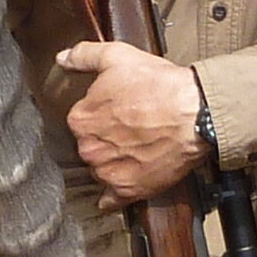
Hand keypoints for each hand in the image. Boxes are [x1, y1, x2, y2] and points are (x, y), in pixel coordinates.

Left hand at [55, 41, 203, 204]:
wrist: (195, 115)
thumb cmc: (160, 86)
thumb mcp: (118, 57)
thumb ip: (83, 56)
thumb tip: (62, 58)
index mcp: (80, 119)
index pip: (81, 119)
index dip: (100, 113)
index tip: (116, 110)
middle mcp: (88, 149)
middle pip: (90, 146)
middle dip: (105, 139)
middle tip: (130, 128)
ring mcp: (107, 172)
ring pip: (100, 169)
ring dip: (112, 163)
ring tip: (136, 150)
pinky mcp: (128, 191)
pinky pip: (110, 200)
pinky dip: (113, 196)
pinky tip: (122, 185)